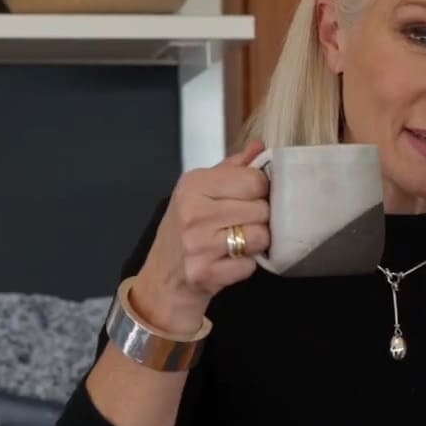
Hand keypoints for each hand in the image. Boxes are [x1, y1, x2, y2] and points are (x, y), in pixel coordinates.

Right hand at [132, 139, 271, 334]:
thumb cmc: (186, 230)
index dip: (261, 192)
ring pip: (261, 236)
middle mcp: (193, 210)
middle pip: (262, 208)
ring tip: (236, 243)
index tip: (249, 200)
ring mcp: (198, 243)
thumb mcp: (201, 192)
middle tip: (239, 226)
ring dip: (255, 244)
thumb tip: (260, 146)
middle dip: (259, 219)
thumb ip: (232, 169)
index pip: (255, 180)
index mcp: (193, 184)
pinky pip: (250, 265)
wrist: (163, 279)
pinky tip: (228, 262)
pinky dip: (245, 266)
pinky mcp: (205, 272)